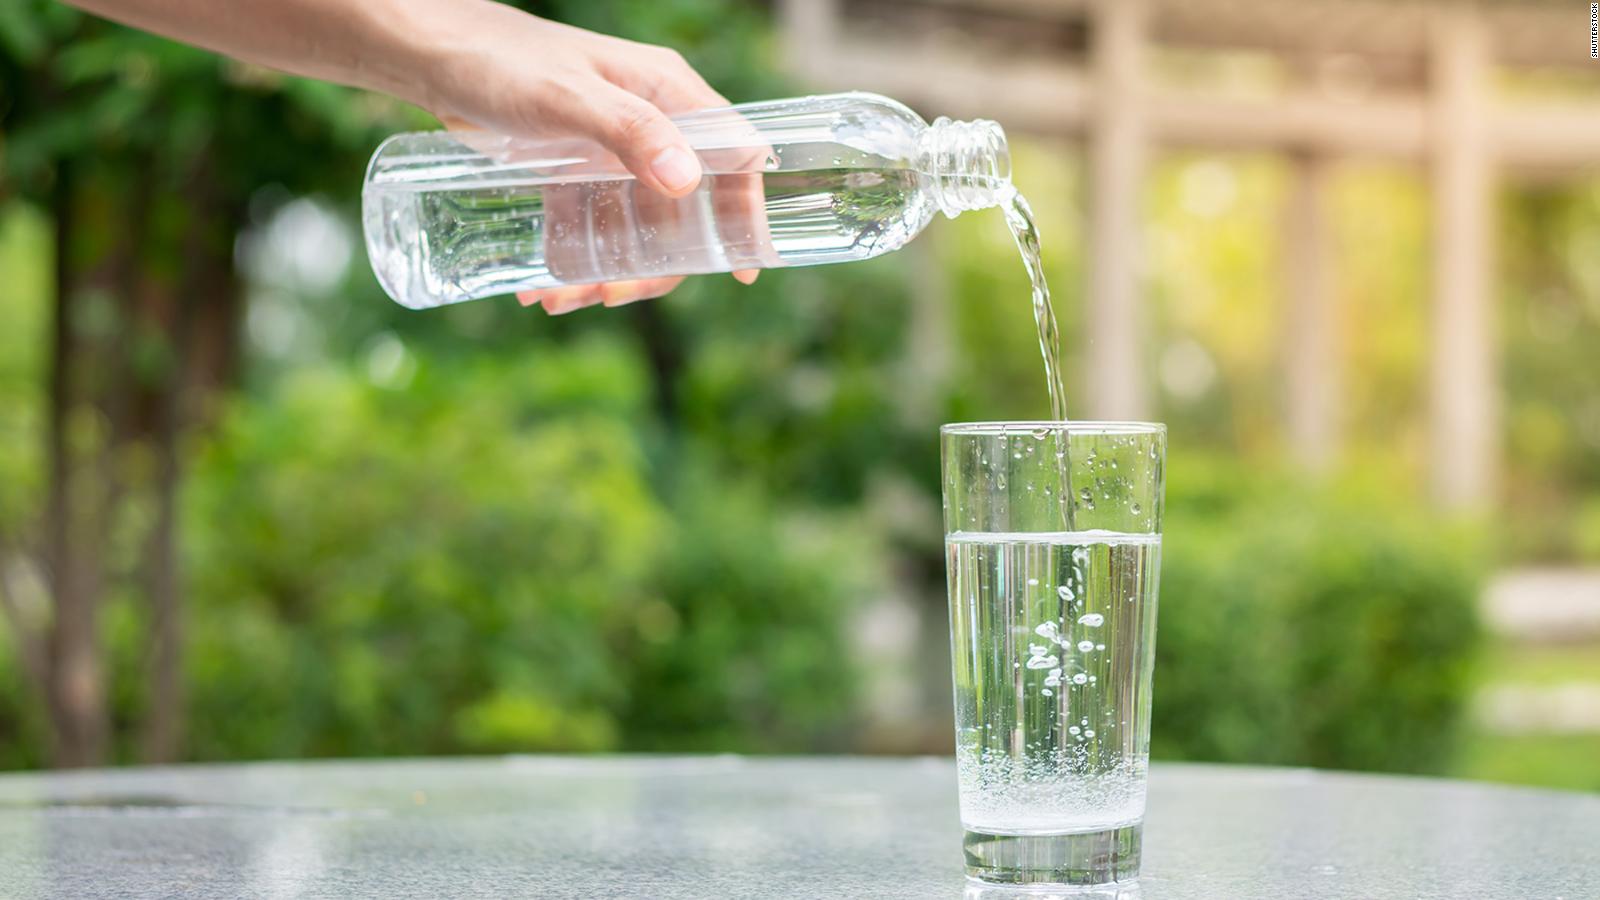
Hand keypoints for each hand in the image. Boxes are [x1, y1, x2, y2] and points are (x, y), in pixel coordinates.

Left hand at [408, 3, 763, 312]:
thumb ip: (629, 131)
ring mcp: (615, 151)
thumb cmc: (501, 63)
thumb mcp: (567, 98)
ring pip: (636, 227)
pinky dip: (574, 260)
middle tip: (612, 296)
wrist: (432, 57)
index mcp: (670, 94)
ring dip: (608, 273)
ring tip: (558, 299)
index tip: (744, 267)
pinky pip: (592, 225)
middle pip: (684, 210)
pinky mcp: (577, 171)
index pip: (733, 157)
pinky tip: (541, 284)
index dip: (744, 213)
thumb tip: (686, 179)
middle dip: (655, 265)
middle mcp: (652, 124)